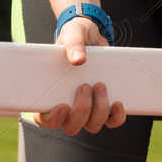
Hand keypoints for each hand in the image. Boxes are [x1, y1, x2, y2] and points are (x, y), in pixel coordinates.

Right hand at [37, 15, 126, 134]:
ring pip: (92, 125)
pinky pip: (112, 121)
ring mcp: (88, 108)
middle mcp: (68, 106)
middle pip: (71, 126)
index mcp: (51, 93)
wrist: (93, 35)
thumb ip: (73, 45)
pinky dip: (116, 116)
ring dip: (99, 110)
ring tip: (100, 84)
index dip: (52, 118)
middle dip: (81, 110)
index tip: (62, 105)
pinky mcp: (105, 105)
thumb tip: (78, 60)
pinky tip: (118, 102)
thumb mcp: (71, 35)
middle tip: (85, 86)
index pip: (43, 118)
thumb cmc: (75, 37)